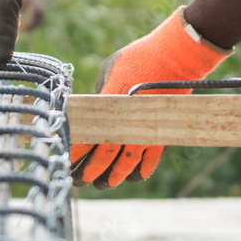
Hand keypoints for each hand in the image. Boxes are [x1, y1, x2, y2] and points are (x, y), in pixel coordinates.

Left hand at [71, 7, 230, 188]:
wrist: (176, 56)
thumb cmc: (138, 58)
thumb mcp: (109, 70)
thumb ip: (98, 95)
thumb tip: (89, 112)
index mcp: (108, 106)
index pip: (86, 137)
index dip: (74, 153)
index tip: (64, 162)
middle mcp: (125, 123)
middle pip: (103, 158)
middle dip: (88, 173)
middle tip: (79, 181)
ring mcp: (144, 130)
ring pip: (125, 165)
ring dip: (112, 179)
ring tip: (102, 184)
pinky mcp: (161, 133)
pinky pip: (150, 161)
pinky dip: (141, 172)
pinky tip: (132, 177)